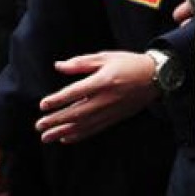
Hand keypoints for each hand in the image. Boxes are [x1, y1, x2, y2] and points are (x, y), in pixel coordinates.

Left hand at [36, 51, 158, 143]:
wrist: (155, 78)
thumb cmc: (128, 63)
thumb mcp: (104, 57)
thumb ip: (80, 63)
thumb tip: (58, 66)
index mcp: (103, 81)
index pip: (76, 92)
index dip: (58, 99)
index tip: (42, 105)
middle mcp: (106, 99)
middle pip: (77, 113)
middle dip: (56, 121)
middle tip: (39, 126)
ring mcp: (111, 111)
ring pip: (84, 125)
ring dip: (63, 132)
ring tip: (46, 137)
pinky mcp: (115, 118)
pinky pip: (95, 129)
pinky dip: (79, 135)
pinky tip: (66, 138)